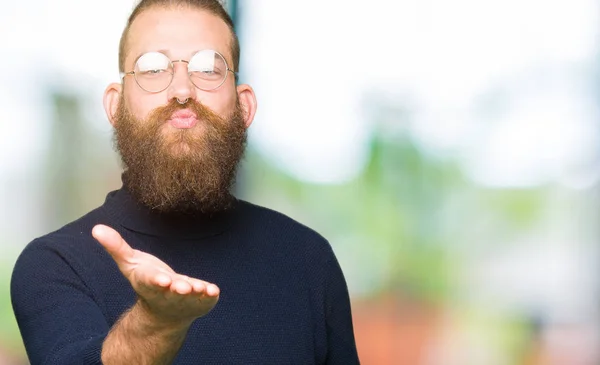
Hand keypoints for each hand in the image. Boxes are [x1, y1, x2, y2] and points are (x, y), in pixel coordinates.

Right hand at [91, 224, 218, 325]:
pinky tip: (214, 291)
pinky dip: (210, 296)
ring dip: (195, 292)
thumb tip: (96, 228)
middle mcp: (167, 293)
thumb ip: (116, 247)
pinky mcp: (200, 301)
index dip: (156, 280)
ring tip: (201, 289)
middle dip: (178, 289)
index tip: (161, 280)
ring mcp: (185, 299)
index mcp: (149, 283)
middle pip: (172, 291)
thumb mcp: (130, 264)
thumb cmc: (148, 282)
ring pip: (190, 296)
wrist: (165, 313)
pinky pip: (206, 299)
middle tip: (183, 287)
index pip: (151, 281)